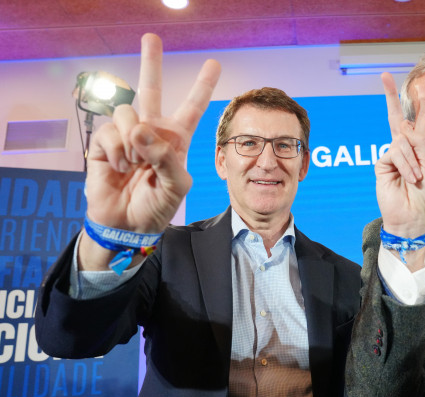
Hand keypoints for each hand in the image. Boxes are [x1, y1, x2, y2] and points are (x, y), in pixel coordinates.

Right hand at [85, 33, 220, 233]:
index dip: (202, 86)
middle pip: (151, 89)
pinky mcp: (104, 143)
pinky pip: (109, 131)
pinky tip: (120, 167)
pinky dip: (116, 151)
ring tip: (135, 163)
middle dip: (151, 62)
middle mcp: (152, 132)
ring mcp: (127, 136)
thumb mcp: (177, 185)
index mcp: (176, 139)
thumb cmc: (157, 206)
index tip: (213, 64)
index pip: (192, 107)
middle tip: (152, 37)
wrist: (128, 225)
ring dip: (133, 139)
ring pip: (127, 112)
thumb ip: (166, 158)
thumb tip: (141, 130)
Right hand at [375, 72, 424, 238]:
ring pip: (402, 141)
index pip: (418, 122)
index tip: (422, 86)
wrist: (412, 217)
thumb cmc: (424, 196)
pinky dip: (405, 164)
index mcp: (418, 149)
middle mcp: (403, 149)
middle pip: (397, 118)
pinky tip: (409, 178)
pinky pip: (395, 153)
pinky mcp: (381, 164)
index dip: (420, 104)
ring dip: (412, 160)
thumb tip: (402, 128)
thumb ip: (417, 145)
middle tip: (384, 76)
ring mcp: (391, 156)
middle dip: (391, 96)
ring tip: (416, 178)